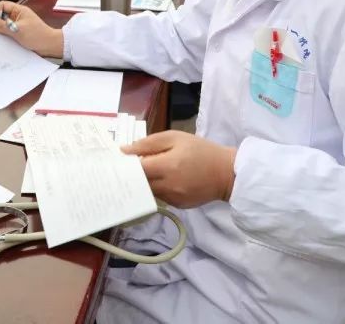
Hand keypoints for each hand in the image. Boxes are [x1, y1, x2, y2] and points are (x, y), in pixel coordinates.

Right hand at [0, 1, 63, 58]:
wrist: (50, 46)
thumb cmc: (37, 35)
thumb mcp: (17, 30)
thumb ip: (2, 26)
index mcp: (19, 10)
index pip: (3, 6)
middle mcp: (18, 16)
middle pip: (2, 16)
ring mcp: (18, 26)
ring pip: (4, 26)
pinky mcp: (19, 34)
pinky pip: (8, 33)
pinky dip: (3, 37)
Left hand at [122, 131, 236, 207]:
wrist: (226, 173)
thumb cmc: (201, 150)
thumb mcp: (175, 137)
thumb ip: (148, 143)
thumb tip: (124, 151)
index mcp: (167, 165)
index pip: (136, 170)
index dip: (125, 165)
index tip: (118, 161)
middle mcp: (167, 186)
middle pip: (139, 183)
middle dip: (133, 175)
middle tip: (129, 167)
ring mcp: (172, 198)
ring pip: (148, 192)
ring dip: (145, 182)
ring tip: (148, 172)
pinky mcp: (177, 205)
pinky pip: (159, 197)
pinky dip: (157, 189)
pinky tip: (164, 180)